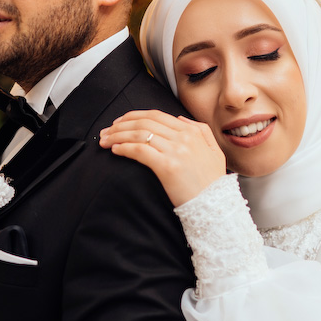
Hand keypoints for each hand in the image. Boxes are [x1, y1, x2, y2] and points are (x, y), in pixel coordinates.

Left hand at [99, 109, 225, 206]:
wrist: (215, 205)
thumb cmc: (211, 182)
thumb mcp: (214, 151)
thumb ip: (201, 130)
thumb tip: (180, 118)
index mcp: (192, 132)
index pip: (156, 115)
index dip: (133, 116)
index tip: (120, 122)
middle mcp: (183, 138)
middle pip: (144, 122)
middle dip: (120, 124)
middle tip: (106, 131)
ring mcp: (175, 151)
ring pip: (139, 134)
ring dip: (117, 135)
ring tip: (105, 141)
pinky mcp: (167, 166)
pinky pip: (140, 150)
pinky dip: (124, 148)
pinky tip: (115, 150)